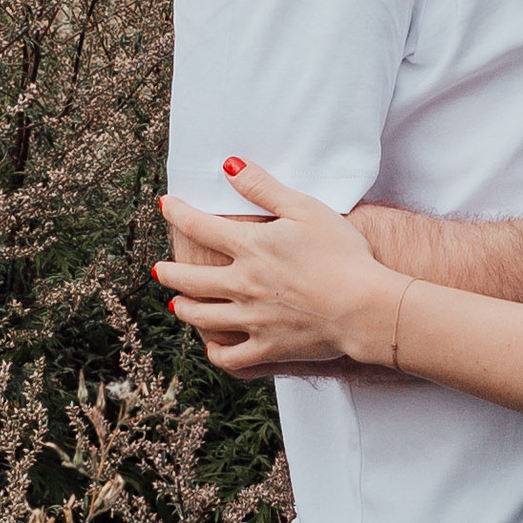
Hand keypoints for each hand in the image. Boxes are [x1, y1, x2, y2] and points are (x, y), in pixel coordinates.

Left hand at [156, 162, 403, 374]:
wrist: (363, 306)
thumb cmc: (342, 252)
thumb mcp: (305, 208)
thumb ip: (264, 187)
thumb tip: (229, 166)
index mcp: (250, 247)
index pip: (200, 227)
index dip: (178, 213)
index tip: (166, 205)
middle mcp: (241, 284)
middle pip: (190, 279)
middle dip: (169, 272)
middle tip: (159, 270)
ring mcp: (251, 320)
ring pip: (202, 317)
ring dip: (183, 308)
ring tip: (175, 305)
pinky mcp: (266, 348)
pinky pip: (230, 357)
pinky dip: (217, 352)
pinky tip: (213, 346)